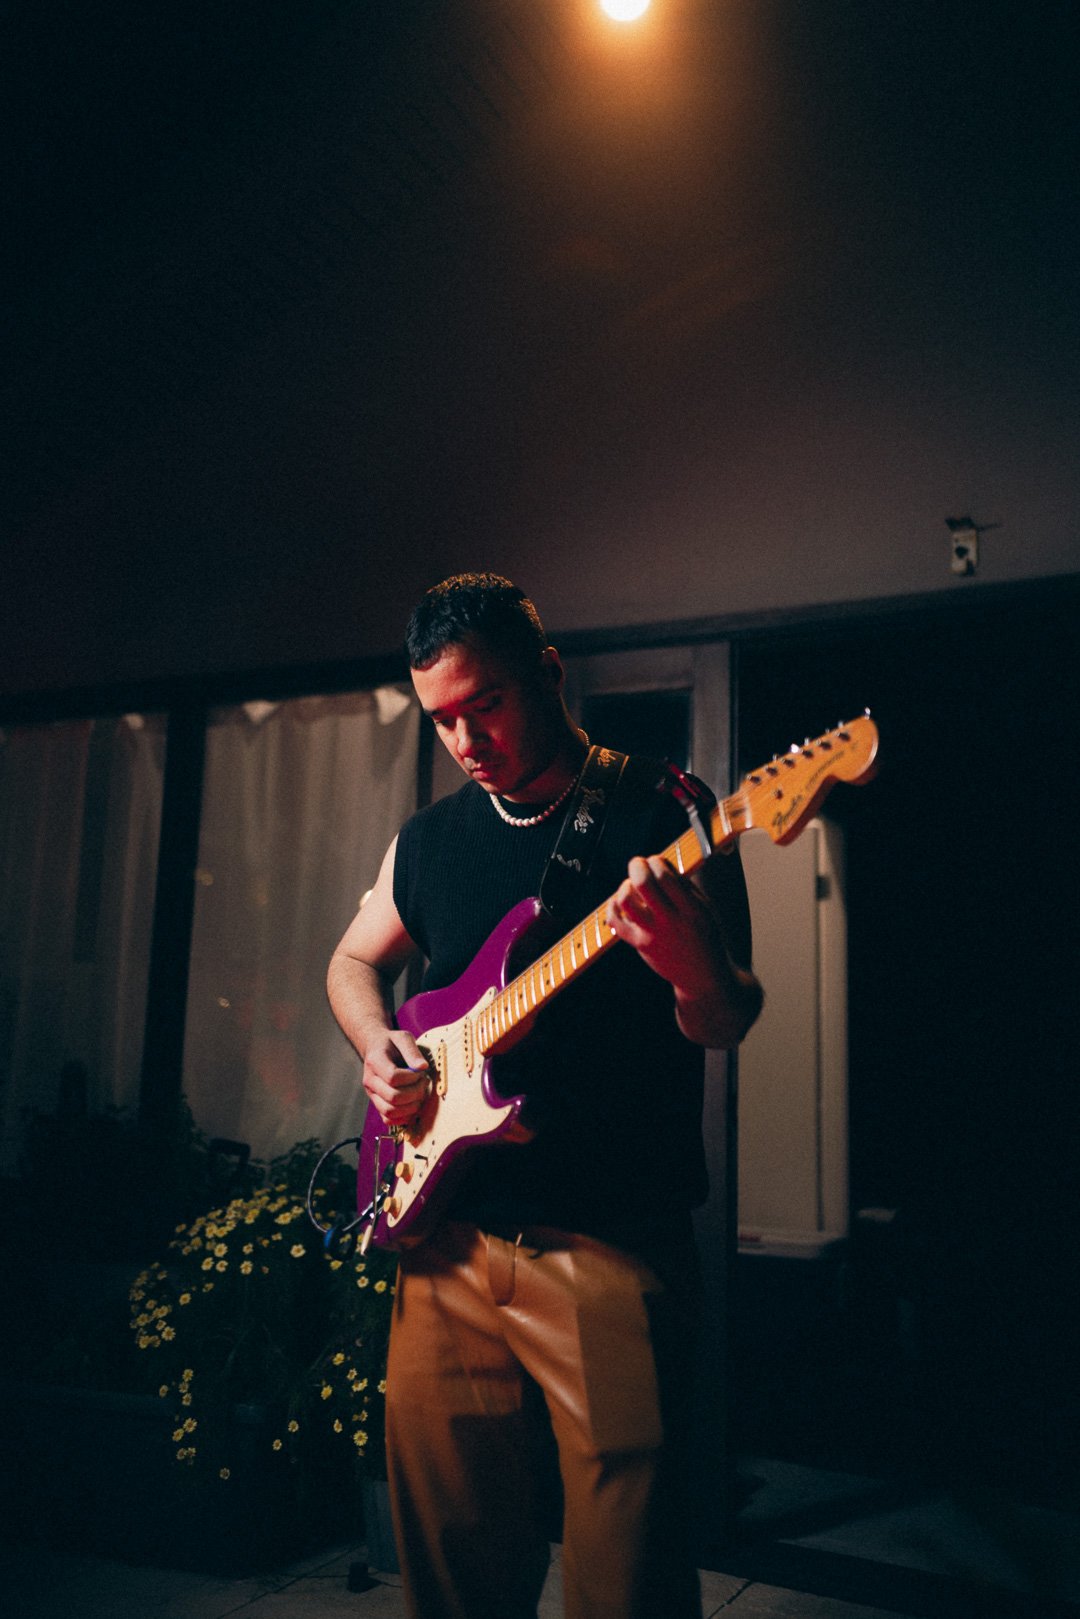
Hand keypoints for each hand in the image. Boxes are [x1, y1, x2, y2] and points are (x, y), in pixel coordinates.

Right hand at [361, 1028, 431, 1126]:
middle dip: (415, 1092)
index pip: (392, 1077)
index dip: (411, 1077)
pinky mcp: (377, 1104)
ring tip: (420, 1093)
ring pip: (390, 1111)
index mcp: (374, 1061)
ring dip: (411, 1106)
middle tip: (424, 1082)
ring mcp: (372, 1094)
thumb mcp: (403, 1037)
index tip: (420, 1071)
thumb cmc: (392, 1043)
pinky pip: (388, 1119)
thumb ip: (412, 1051)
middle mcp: (370, 1080)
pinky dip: (404, 1117)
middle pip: (393, 1097)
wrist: (377, 1048)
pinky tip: (413, 1104)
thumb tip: (422, 1067)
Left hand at [605, 855, 719, 994]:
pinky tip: (619, 902)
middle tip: (638, 864)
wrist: (702, 976)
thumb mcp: (705, 909)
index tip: (656, 861)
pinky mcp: (639, 944)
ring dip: (624, 886)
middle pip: (643, 883)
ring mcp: (653, 934)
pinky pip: (615, 921)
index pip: (665, 876)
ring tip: (631, 886)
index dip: (656, 861)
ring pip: (625, 900)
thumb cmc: (705, 936)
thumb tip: (661, 863)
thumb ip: (685, 886)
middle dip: (637, 865)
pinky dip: (612, 906)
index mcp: (692, 909)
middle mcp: (671, 921)